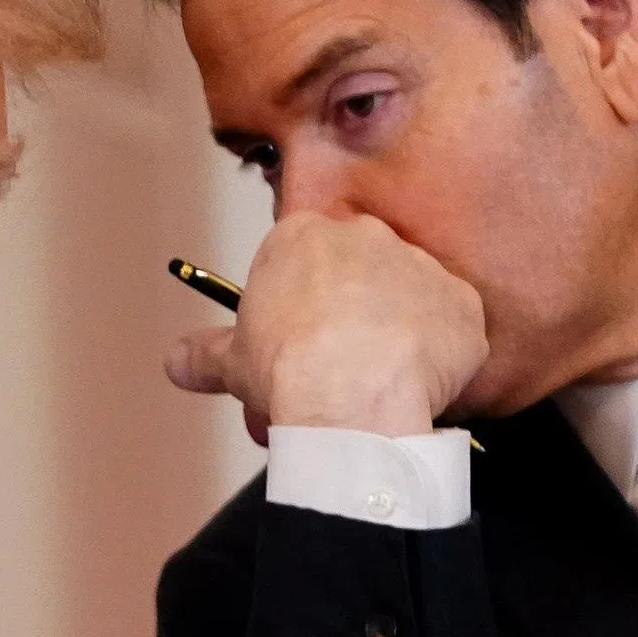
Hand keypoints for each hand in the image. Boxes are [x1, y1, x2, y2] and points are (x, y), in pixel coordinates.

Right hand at [165, 212, 487, 435]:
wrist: (350, 400)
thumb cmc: (287, 371)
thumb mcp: (232, 363)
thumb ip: (204, 355)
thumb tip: (176, 361)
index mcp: (302, 237)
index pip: (302, 263)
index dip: (297, 310)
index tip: (295, 346)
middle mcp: (363, 236)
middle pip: (357, 274)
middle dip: (346, 318)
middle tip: (333, 372)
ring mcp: (418, 264)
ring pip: (406, 300)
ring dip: (394, 335)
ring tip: (374, 385)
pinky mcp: (462, 302)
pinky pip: (452, 329)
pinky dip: (438, 356)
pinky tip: (414, 386)